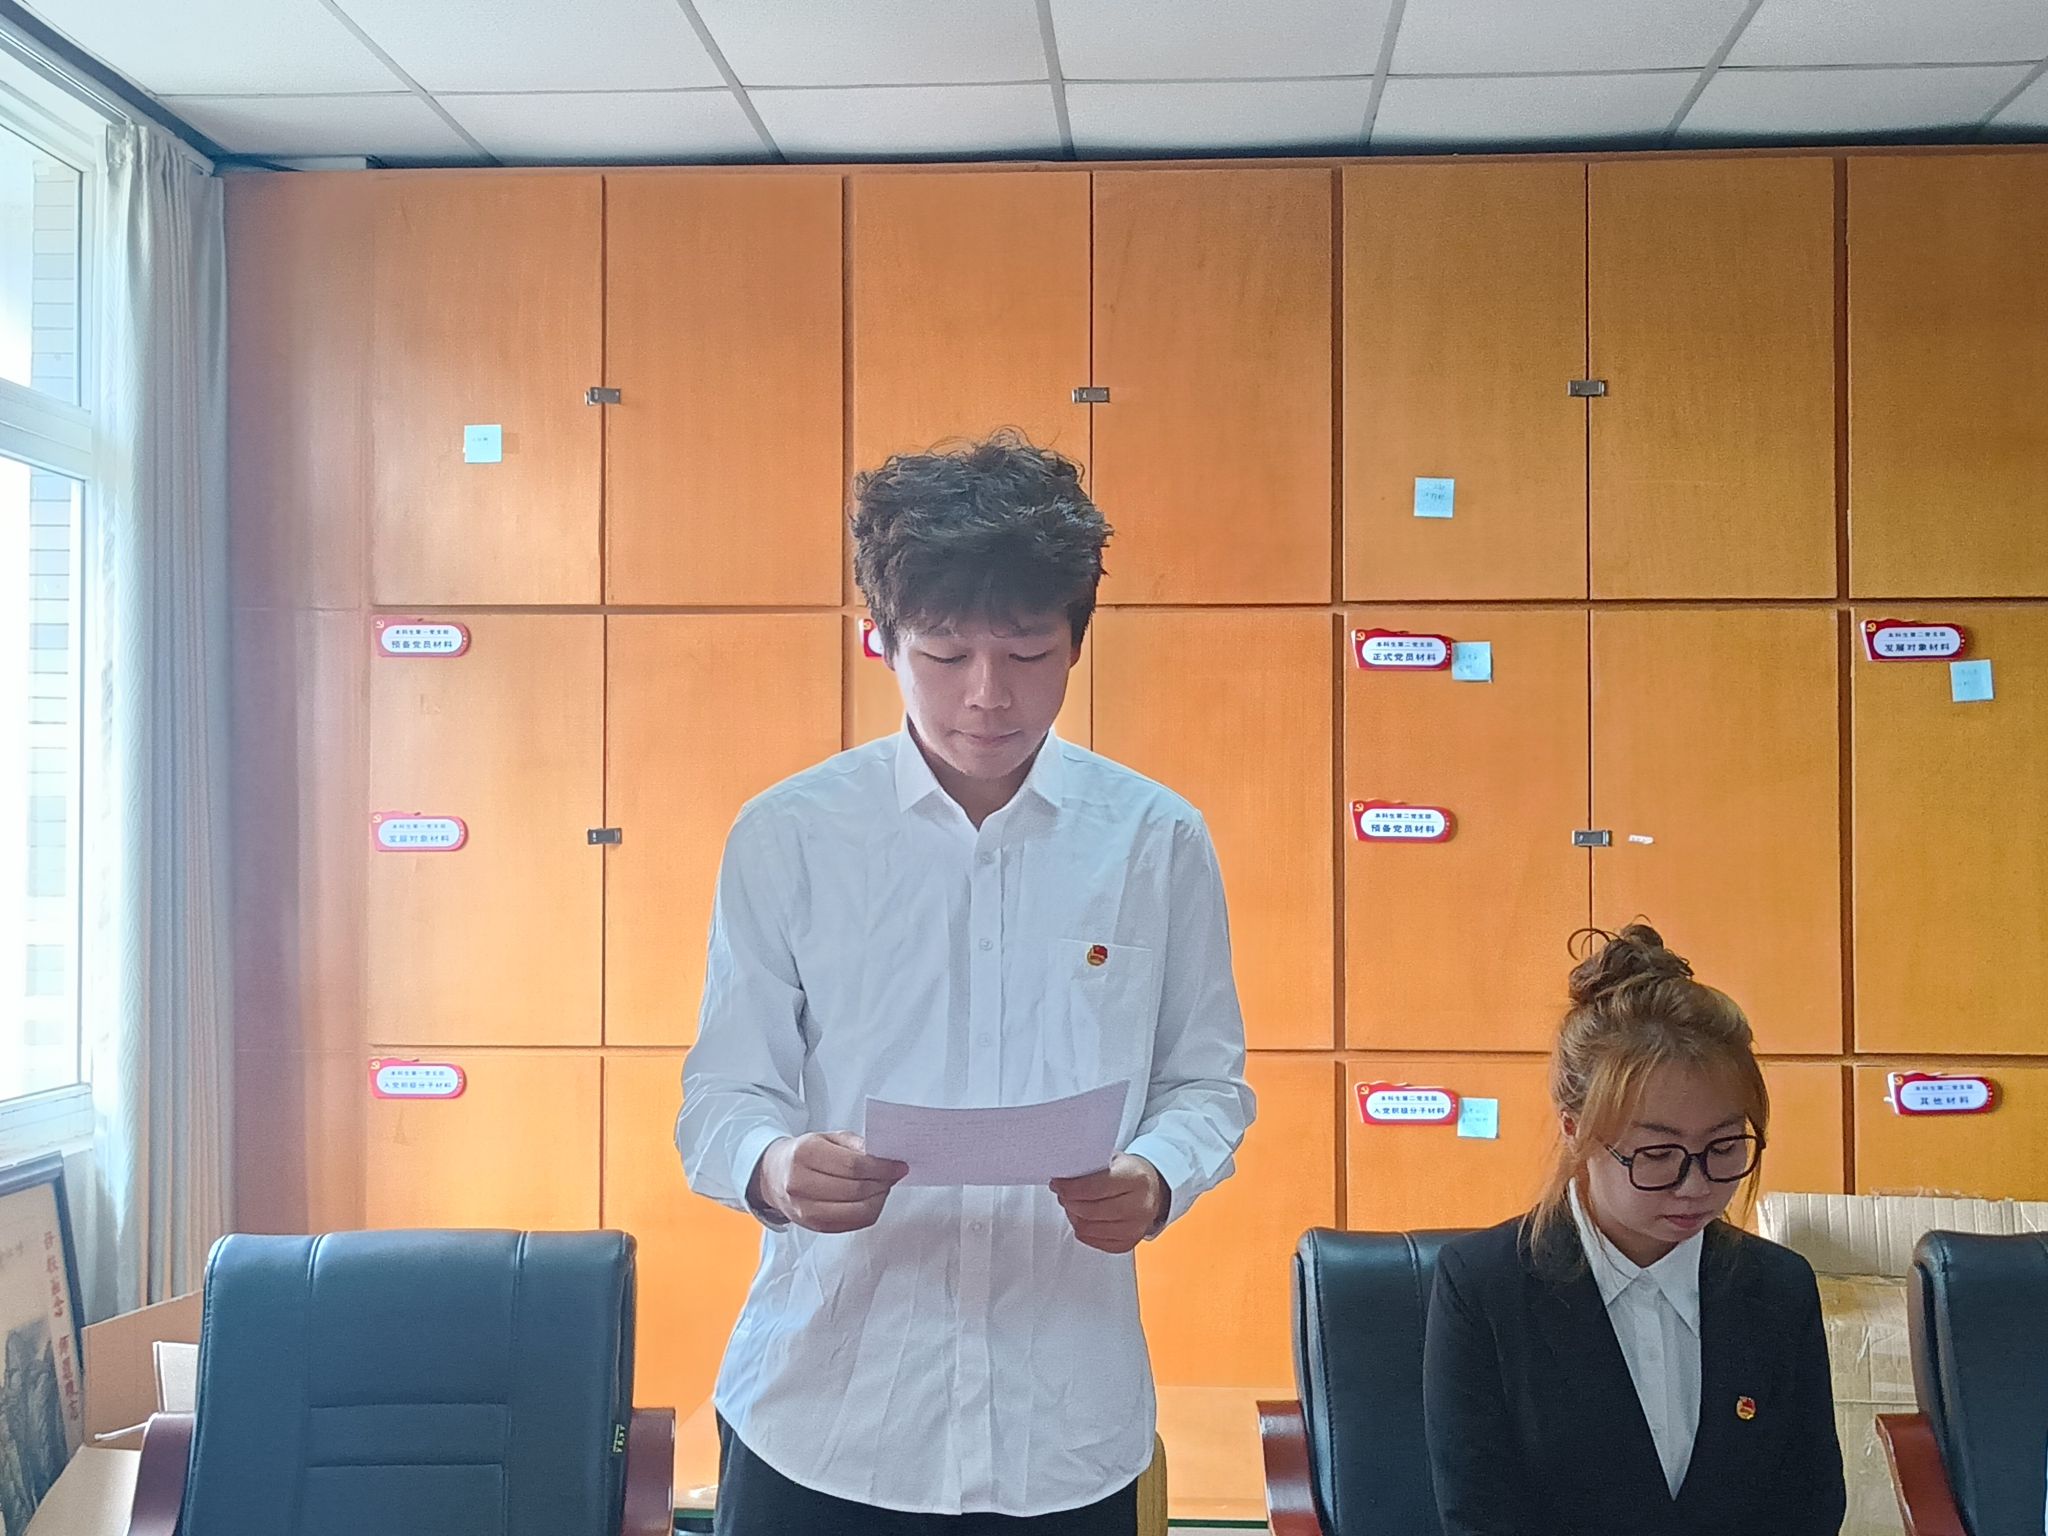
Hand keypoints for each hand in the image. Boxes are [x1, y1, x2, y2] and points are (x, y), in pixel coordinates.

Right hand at [750, 1132, 908, 1233]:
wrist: (774, 1175)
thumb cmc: (804, 1154)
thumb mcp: (827, 1138)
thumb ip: (855, 1144)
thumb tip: (883, 1156)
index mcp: (805, 1154)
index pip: (853, 1166)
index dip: (881, 1167)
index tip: (898, 1166)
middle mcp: (801, 1184)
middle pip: (855, 1190)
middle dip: (882, 1183)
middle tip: (894, 1175)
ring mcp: (805, 1210)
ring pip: (857, 1211)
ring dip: (878, 1199)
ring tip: (883, 1187)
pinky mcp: (813, 1227)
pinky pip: (852, 1224)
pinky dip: (868, 1212)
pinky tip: (872, 1200)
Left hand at [1050, 1154, 1167, 1254]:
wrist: (1153, 1189)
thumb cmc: (1130, 1172)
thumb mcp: (1115, 1159)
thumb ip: (1092, 1164)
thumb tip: (1064, 1170)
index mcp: (1136, 1178)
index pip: (1094, 1188)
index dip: (1070, 1187)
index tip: (1057, 1183)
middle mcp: (1140, 1205)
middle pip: (1090, 1211)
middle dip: (1069, 1202)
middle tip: (1061, 1193)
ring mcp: (1136, 1227)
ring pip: (1090, 1229)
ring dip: (1074, 1216)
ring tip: (1071, 1204)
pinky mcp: (1129, 1242)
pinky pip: (1096, 1242)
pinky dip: (1083, 1231)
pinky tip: (1082, 1218)